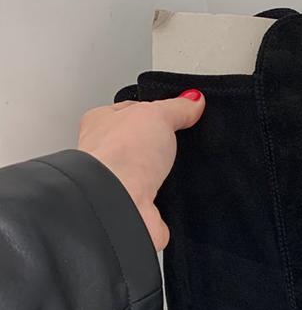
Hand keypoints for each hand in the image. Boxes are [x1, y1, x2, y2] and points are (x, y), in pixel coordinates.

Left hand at [77, 88, 204, 250]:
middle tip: (180, 142)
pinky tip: (178, 198)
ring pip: (149, 176)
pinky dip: (170, 204)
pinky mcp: (136, 209)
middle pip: (141, 144)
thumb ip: (176, 107)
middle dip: (162, 144)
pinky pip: (159, 205)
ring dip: (166, 176)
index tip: (178, 110)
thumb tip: (193, 100)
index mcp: (101, 123)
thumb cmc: (121, 155)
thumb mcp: (157, 115)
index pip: (130, 110)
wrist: (119, 202)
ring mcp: (121, 185)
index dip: (155, 109)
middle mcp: (107, 155)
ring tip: (178, 170)